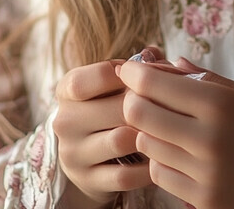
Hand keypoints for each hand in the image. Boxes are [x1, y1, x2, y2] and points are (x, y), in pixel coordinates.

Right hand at [54, 59, 153, 207]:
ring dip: (148, 135)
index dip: (124, 74)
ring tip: (165, 130)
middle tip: (168, 105)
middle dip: (147, 106)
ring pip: (121, 140)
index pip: (93, 76)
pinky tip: (160, 157)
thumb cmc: (109, 107)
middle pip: (117, 108)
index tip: (143, 77)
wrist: (89, 158)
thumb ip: (136, 65)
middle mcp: (64, 121)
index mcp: (67, 89)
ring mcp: (73, 154)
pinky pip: (126, 175)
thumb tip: (155, 53)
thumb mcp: (113, 84)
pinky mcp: (88, 181)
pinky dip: (148, 167)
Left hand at [118, 58, 233, 208]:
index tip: (132, 69)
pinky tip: (181, 154)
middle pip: (139, 114)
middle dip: (134, 101)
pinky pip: (162, 176)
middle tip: (142, 96)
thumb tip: (170, 63)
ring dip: (150, 131)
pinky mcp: (204, 204)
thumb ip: (207, 80)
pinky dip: (164, 161)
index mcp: (221, 105)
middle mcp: (208, 139)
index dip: (134, 74)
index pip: (152, 85)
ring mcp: (204, 175)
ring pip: (148, 145)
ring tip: (168, 125)